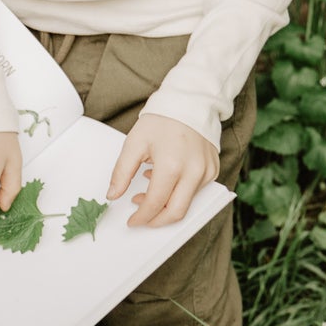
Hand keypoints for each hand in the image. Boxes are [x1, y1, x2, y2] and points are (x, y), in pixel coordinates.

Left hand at [107, 113, 218, 227]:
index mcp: (172, 165)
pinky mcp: (213, 170)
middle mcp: (193, 171)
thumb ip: (121, 173)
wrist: (189, 104)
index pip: (155, 203)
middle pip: (176, 212)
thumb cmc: (161, 121)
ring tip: (148, 193)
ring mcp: (207, 172)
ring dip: (166, 206)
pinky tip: (164, 182)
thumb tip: (112, 195)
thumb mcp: (134, 144)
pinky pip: (195, 192)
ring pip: (186, 204)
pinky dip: (178, 194)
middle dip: (156, 221)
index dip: (141, 217)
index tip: (132, 221)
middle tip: (141, 217)